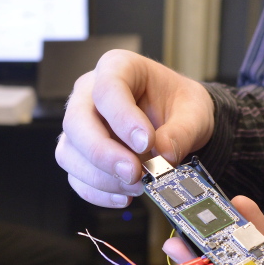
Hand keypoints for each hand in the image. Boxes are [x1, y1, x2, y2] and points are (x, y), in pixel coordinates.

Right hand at [55, 49, 214, 207]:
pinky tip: (125, 197)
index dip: (123, 118)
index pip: (107, 89)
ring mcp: (80, 126)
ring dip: (101, 177)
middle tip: (135, 172)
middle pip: (76, 122)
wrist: (177, 123)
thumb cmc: (179, 106)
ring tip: (137, 186)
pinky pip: (76, 177)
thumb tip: (165, 154)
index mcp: (117, 68)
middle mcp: (89, 94)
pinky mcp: (80, 155)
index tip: (146, 142)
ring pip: (69, 153)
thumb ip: (183, 131)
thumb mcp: (194, 111)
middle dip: (104, 153)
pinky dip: (98, 192)